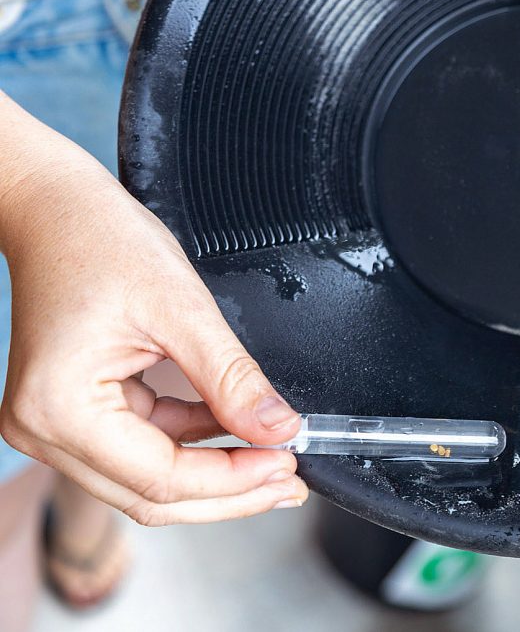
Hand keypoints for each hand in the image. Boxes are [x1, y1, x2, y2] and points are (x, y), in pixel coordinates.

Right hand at [0, 92, 307, 524]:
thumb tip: (278, 428)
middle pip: (152, 494)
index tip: (288, 467)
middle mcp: (44, 429)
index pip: (161, 477)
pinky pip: (143, 447)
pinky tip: (238, 434)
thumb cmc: (100, 241)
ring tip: (275, 463)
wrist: (57, 210)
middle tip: (290, 482)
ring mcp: (54, 425)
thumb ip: (232, 378)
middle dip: (229, 493)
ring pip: (149, 481)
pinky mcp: (74, 414)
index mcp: (61, 407)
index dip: (234, 480)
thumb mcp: (181, 308)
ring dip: (215, 475)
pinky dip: (193, 445)